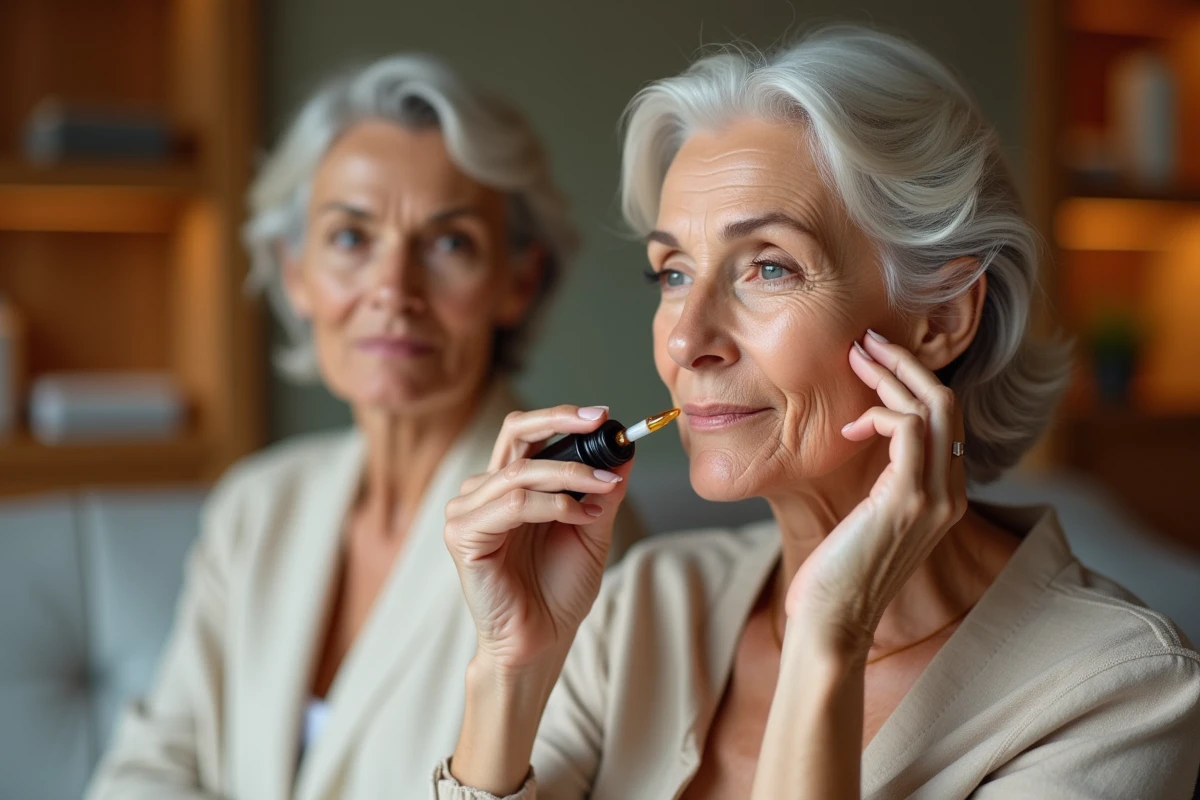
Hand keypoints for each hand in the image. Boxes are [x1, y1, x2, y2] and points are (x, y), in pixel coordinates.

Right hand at [444, 405, 630, 672]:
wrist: (541, 641)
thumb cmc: (559, 591)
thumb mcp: (592, 530)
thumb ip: (603, 491)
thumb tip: (625, 450)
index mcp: (508, 485)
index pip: (525, 433)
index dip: (560, 417)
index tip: (602, 415)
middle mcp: (482, 492)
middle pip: (515, 435)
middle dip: (560, 423)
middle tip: (600, 423)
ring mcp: (467, 513)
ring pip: (521, 472)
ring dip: (571, 475)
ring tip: (605, 489)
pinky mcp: (464, 537)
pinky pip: (513, 504)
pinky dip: (554, 505)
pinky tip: (580, 517)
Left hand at [785, 330, 967, 656]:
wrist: (832, 621)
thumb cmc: (837, 572)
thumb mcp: (866, 517)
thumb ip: (879, 480)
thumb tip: (858, 433)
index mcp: (944, 494)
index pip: (946, 419)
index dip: (914, 380)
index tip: (875, 358)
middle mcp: (950, 493)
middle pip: (947, 403)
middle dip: (906, 363)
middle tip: (867, 340)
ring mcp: (935, 497)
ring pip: (933, 407)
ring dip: (892, 373)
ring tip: (857, 357)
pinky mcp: (909, 500)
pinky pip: (906, 428)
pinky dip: (878, 412)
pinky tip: (849, 426)